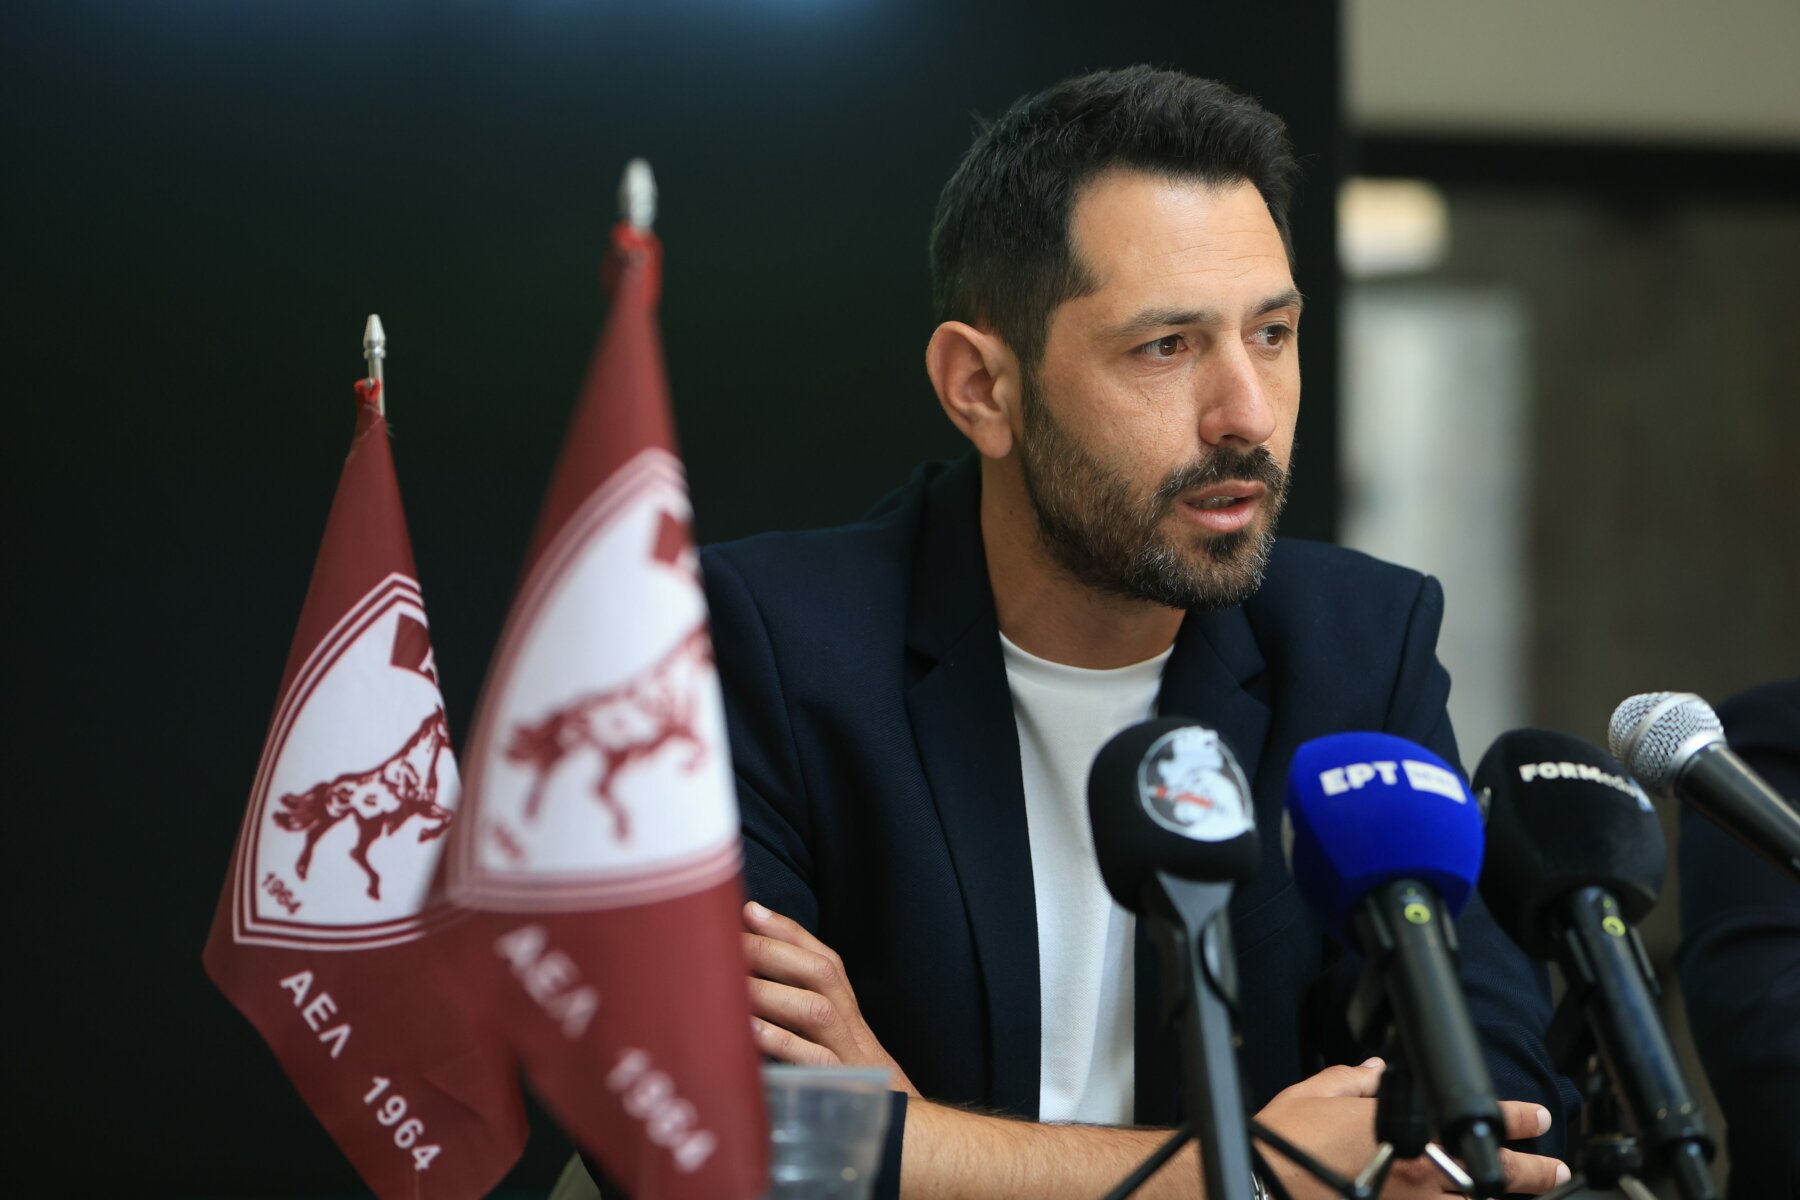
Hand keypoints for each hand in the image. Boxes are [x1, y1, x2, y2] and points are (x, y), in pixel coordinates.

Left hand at [741, 900, 919, 1096]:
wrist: (899, 1127)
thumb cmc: (847, 1081)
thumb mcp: (829, 1040)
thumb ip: (798, 1007)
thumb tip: (747, 976)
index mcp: (848, 1009)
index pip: (823, 957)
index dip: (788, 931)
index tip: (750, 910)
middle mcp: (852, 1024)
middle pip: (821, 974)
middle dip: (775, 951)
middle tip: (730, 940)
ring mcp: (850, 1055)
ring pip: (817, 1011)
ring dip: (774, 992)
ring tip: (732, 980)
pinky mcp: (843, 1088)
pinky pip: (813, 1062)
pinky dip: (782, 1042)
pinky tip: (750, 1030)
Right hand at [1255, 1059, 1569, 1197]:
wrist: (1260, 1187)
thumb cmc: (1283, 1144)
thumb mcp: (1316, 1093)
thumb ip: (1352, 1081)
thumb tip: (1373, 1072)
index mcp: (1403, 1133)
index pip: (1474, 1121)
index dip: (1514, 1119)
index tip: (1536, 1117)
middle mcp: (1418, 1179)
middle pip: (1493, 1179)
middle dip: (1534, 1174)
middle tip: (1555, 1170)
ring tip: (1526, 1196)